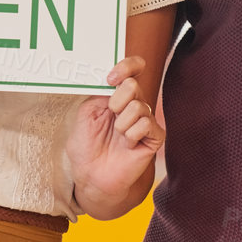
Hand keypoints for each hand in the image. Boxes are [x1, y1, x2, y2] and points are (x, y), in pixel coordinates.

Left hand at [65, 57, 161, 207]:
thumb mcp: (86, 113)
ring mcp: (146, 120)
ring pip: (139, 106)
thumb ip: (100, 91)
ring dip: (121, 122)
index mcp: (118, 95)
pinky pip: (146, 124)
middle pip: (133, 85)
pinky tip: (127, 144)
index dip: (127, 66)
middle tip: (110, 116)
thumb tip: (111, 75)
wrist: (92, 176)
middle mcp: (135, 104)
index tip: (111, 78)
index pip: (133, 69)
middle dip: (115, 101)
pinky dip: (131, 134)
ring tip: (117, 135)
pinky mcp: (155, 137)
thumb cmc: (86, 146)